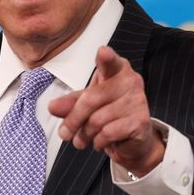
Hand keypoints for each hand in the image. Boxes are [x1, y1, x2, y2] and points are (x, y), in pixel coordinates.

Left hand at [48, 46, 164, 176]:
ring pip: (97, 120)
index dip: (106, 58)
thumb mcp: (85, 104)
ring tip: (82, 139)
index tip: (102, 52)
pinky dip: (98, 142)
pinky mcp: (141, 122)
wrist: (132, 139)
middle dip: (73, 120)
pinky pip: (108, 133)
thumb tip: (52, 107)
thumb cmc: (108, 113)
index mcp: (116, 70)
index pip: (110, 63)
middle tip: (64, 134)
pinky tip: (100, 142)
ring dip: (84, 134)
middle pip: (91, 99)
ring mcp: (138, 101)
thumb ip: (69, 103)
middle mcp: (130, 81)